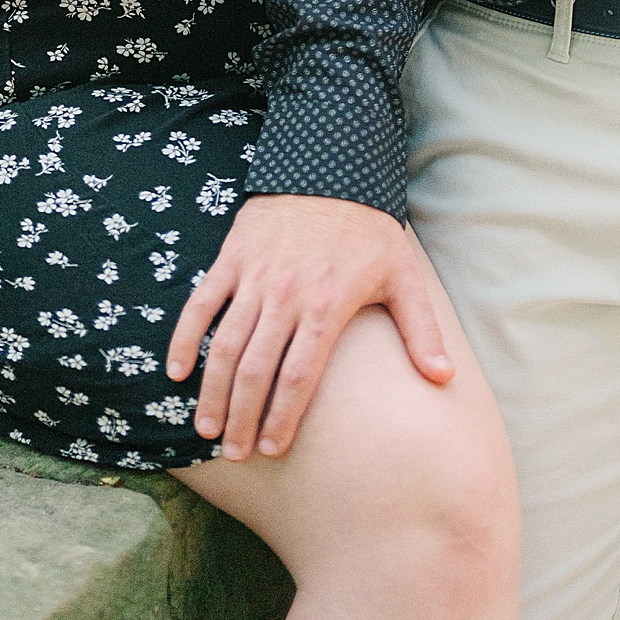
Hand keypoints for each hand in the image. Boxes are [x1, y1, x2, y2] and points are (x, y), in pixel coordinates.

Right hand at [165, 193, 453, 459]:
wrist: (331, 167)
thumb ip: (421, 330)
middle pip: (256, 369)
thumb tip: (444, 378)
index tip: (272, 449)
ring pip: (225, 344)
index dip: (282, 416)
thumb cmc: (369, 229)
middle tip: (235, 452)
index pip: (299, 375)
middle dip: (242, 417)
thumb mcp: (403, 275)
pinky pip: (201, 304)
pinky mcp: (232, 257)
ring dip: (212, 390)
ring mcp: (255, 276)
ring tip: (207, 428)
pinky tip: (175, 373)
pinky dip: (183, 339)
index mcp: (326, 305)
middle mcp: (286, 294)